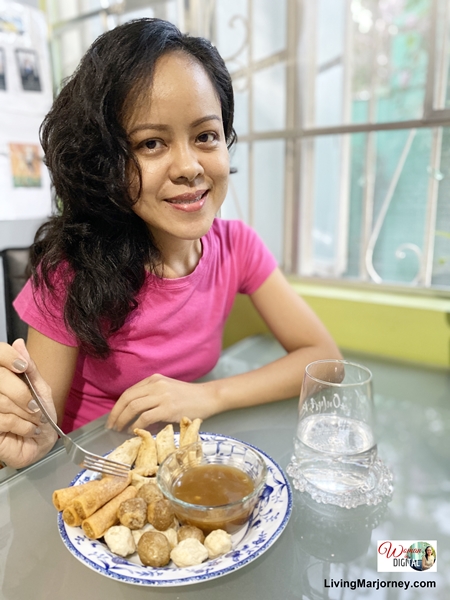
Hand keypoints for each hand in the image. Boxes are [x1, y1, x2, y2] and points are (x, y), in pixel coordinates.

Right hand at [0, 339, 57, 467]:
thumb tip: (18, 344)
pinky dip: (22, 425)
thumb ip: (29, 368)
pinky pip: (3, 420)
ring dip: (25, 413)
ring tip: (33, 420)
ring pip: (1, 401)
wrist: (41, 444)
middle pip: (0, 377)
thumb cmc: (39, 415)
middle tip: (34, 406)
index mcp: (2, 377)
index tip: (21, 366)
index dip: (7, 357)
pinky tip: (27, 430)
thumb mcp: (40, 388)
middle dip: (22, 394)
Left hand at [106, 374, 216, 431]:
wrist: (208, 397)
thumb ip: (152, 397)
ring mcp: (162, 396)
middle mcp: (156, 385)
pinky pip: (145, 417)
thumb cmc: (189, 397)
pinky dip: (136, 425)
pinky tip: (134, 431)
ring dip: (123, 420)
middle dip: (116, 414)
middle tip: (111, 427)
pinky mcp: (168, 408)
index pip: (128, 392)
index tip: (112, 418)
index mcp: (154, 380)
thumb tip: (135, 416)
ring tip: (120, 430)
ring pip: (133, 407)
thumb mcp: (168, 390)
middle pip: (127, 399)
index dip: (117, 406)